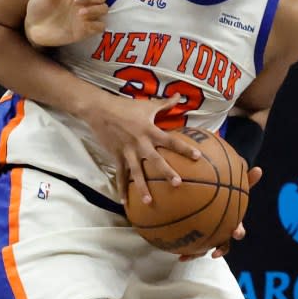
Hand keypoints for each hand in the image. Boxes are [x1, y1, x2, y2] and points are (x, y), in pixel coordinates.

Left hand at [24, 0, 106, 46]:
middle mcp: (82, 4)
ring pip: (104, 9)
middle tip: (75, 2)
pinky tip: (83, 24)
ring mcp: (84, 18)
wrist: (32, 26)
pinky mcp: (83, 31)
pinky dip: (96, 24)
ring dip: (95, 9)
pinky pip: (100, 27)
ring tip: (80, 13)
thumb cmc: (38, 6)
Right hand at [84, 93, 201, 205]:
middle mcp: (140, 143)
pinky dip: (121, 189)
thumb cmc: (126, 107)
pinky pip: (120, 175)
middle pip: (156, 160)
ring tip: (149, 201)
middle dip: (166, 172)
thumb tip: (179, 96)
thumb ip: (165, 104)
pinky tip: (124, 202)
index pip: (171, 141)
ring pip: (136, 173)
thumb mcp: (147, 105)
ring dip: (142, 187)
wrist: (100, 110)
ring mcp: (127, 151)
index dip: (184, 148)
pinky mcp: (116, 156)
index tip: (197, 157)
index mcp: (150, 131)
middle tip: (178, 183)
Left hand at [180, 165, 261, 260]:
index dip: (238, 232)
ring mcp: (207, 235)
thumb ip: (245, 179)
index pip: (237, 229)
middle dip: (219, 249)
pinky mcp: (194, 235)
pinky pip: (187, 242)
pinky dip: (180, 246)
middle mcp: (220, 231)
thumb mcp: (236, 182)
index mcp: (232, 222)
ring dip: (195, 254)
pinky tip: (170, 248)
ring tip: (184, 257)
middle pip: (222, 244)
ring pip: (203, 248)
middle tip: (215, 253)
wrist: (211, 194)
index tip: (235, 233)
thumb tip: (259, 169)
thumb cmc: (227, 189)